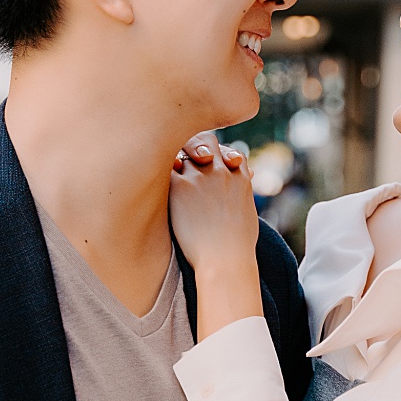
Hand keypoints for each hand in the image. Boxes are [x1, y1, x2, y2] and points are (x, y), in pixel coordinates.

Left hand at [169, 140, 263, 339]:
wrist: (226, 259)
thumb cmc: (238, 246)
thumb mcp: (248, 212)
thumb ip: (242, 192)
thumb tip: (242, 183)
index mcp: (240, 176)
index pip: (228, 151)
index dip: (218, 156)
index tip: (210, 166)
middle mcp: (220, 170)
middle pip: (205, 141)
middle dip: (195, 147)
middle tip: (186, 162)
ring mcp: (200, 176)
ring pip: (182, 151)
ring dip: (176, 159)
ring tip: (169, 173)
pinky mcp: (179, 186)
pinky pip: (165, 166)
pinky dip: (158, 168)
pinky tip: (151, 177)